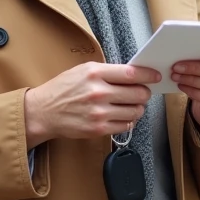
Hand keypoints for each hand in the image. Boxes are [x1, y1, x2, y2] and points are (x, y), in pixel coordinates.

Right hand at [24, 63, 160, 147]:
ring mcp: (99, 113)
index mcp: (95, 73)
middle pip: (138, 93)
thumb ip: (108, 71)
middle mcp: (98, 92)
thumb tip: (134, 74)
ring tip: (130, 105)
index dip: (148, 75)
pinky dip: (128, 121)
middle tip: (142, 92)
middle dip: (144, 93)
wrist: (43, 111)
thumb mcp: (83, 70)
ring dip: (137, 108)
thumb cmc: (63, 89)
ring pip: (135, 111)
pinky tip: (121, 116)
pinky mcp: (98, 129)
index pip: (132, 73)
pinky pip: (125, 126)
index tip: (155, 76)